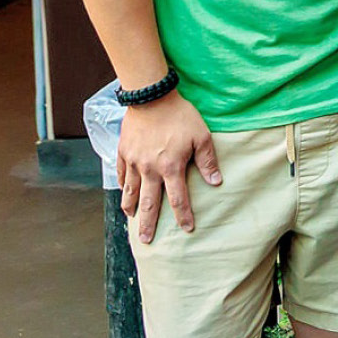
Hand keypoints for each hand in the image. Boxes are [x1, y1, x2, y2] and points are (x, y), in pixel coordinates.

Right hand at [117, 91, 220, 242]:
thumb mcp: (202, 136)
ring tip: (131, 219)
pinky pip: (121, 174)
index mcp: (171, 167)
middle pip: (149, 202)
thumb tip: (216, 182)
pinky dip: (122, 186)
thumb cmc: (180, 115)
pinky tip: (124, 192)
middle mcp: (149, 169)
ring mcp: (133, 162)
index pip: (178, 199)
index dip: (184, 215)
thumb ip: (207, 161)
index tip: (187, 229)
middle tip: (147, 240)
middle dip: (148, 223)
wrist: (150, 97)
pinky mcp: (123, 152)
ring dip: (131, 207)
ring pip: (131, 191)